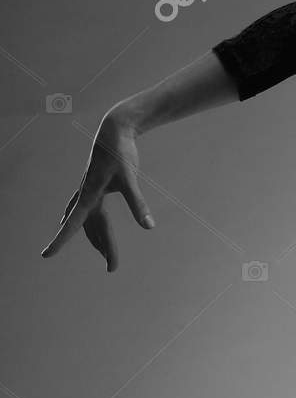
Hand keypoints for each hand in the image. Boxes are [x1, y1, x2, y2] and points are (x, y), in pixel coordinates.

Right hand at [41, 102, 154, 270]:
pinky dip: (90, 221)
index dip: (59, 241)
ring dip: (97, 238)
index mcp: (89, 195)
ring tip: (108, 255)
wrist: (115, 129)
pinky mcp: (96, 185)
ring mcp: (90, 190)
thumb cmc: (121, 151)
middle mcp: (86, 194)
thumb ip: (138, 203)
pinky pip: (90, 209)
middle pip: (92, 228)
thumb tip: (149, 227)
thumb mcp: (130, 178)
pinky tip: (89, 225)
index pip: (73, 224)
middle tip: (112, 269)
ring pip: (90, 220)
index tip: (45, 255)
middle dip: (103, 248)